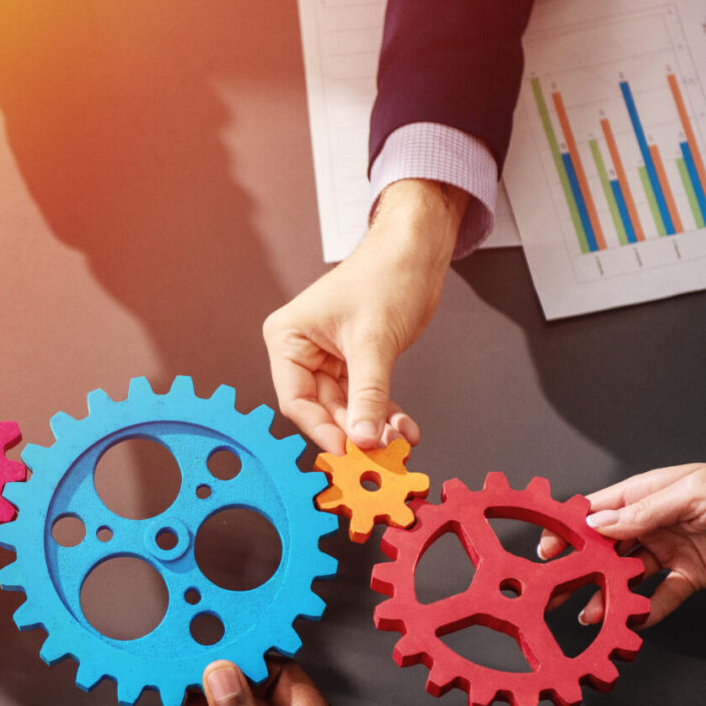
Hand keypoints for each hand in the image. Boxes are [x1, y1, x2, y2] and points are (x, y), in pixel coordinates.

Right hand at [263, 179, 465, 453]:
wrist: (417, 249)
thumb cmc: (385, 276)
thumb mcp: (374, 342)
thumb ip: (368, 395)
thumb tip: (363, 440)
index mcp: (288, 339)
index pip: (296, 399)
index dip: (321, 429)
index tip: (348, 451)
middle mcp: (302, 351)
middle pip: (322, 409)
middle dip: (353, 431)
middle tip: (379, 456)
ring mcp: (328, 359)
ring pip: (347, 408)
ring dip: (373, 426)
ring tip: (399, 444)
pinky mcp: (355, 362)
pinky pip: (366, 398)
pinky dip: (385, 414)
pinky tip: (405, 430)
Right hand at [537, 464, 705, 627]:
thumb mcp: (692, 496)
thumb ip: (643, 513)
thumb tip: (598, 523)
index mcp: (652, 492)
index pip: (599, 509)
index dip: (570, 526)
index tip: (546, 545)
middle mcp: (657, 521)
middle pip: (607, 545)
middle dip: (579, 565)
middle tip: (554, 587)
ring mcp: (671, 550)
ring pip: (627, 574)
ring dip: (607, 593)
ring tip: (590, 613)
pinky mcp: (689, 576)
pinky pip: (658, 595)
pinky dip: (644, 610)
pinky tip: (630, 621)